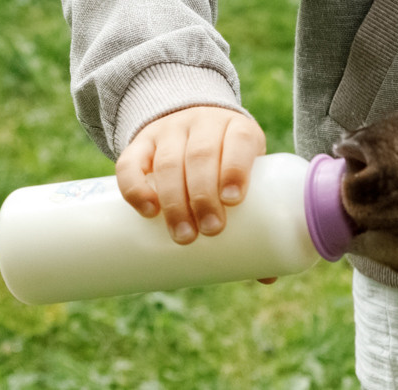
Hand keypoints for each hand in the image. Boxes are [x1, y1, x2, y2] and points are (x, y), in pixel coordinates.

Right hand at [115, 105, 265, 246]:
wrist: (193, 122)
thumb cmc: (228, 162)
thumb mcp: (246, 172)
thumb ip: (255, 216)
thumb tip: (267, 276)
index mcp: (238, 129)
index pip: (239, 141)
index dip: (236, 169)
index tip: (233, 201)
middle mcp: (204, 124)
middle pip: (201, 156)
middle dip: (203, 196)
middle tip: (208, 231)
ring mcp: (169, 131)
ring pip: (168, 161)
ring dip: (174, 200)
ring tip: (182, 235)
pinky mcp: (140, 142)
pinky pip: (130, 161)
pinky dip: (135, 186)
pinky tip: (147, 210)